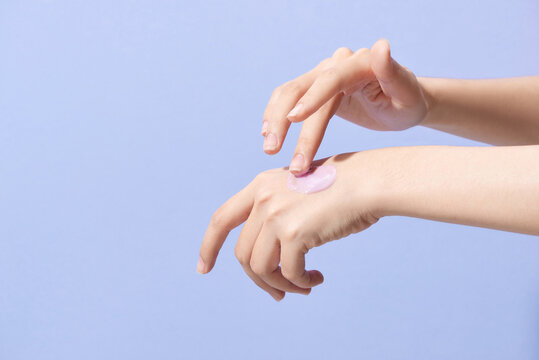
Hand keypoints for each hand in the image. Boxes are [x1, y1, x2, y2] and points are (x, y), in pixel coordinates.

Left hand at [197, 152, 380, 300]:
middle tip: (279, 292)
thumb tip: (263, 258)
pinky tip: (315, 279)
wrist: (369, 181)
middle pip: (242, 254)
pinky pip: (288, 272)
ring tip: (302, 287)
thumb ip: (275, 212)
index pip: (221, 219)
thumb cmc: (340, 189)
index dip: (208, 246)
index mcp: (260, 186)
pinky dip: (299, 283)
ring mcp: (276, 214)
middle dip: (259, 279)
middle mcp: (263, 198)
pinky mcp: (294, 232)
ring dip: (281, 285)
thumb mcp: (297, 191)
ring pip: (261, 267)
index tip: (203, 268)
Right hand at [261, 38, 428, 175]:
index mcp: (360, 64)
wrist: (400, 104)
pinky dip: (276, 115)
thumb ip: (393, 72)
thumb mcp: (407, 93)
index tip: (294, 119)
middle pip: (302, 87)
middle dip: (284, 119)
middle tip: (272, 150)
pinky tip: (268, 134)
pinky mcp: (315, 88)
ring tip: (268, 148)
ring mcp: (323, 74)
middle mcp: (337, 64)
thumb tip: (381, 45)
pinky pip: (289, 98)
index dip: (312, 99)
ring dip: (274, 120)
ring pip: (289, 93)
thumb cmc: (407, 103)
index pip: (331, 79)